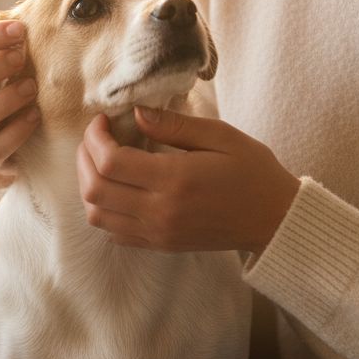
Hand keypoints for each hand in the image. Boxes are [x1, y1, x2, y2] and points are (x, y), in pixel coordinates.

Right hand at [0, 19, 38, 188]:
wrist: (11, 144)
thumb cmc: (13, 90)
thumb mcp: (13, 65)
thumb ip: (18, 42)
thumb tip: (32, 10)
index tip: (21, 29)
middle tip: (20, 57)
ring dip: (2, 101)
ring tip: (31, 88)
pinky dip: (13, 133)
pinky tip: (35, 117)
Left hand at [77, 107, 300, 252]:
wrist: (274, 219)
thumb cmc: (253, 171)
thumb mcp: (221, 136)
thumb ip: (175, 125)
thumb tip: (136, 113)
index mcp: (175, 180)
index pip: (110, 162)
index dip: (95, 137)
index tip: (103, 120)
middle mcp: (160, 211)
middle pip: (95, 190)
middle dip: (84, 158)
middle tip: (96, 136)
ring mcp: (158, 233)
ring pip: (98, 215)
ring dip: (90, 185)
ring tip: (101, 160)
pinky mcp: (161, 244)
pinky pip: (115, 233)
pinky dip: (105, 210)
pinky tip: (119, 187)